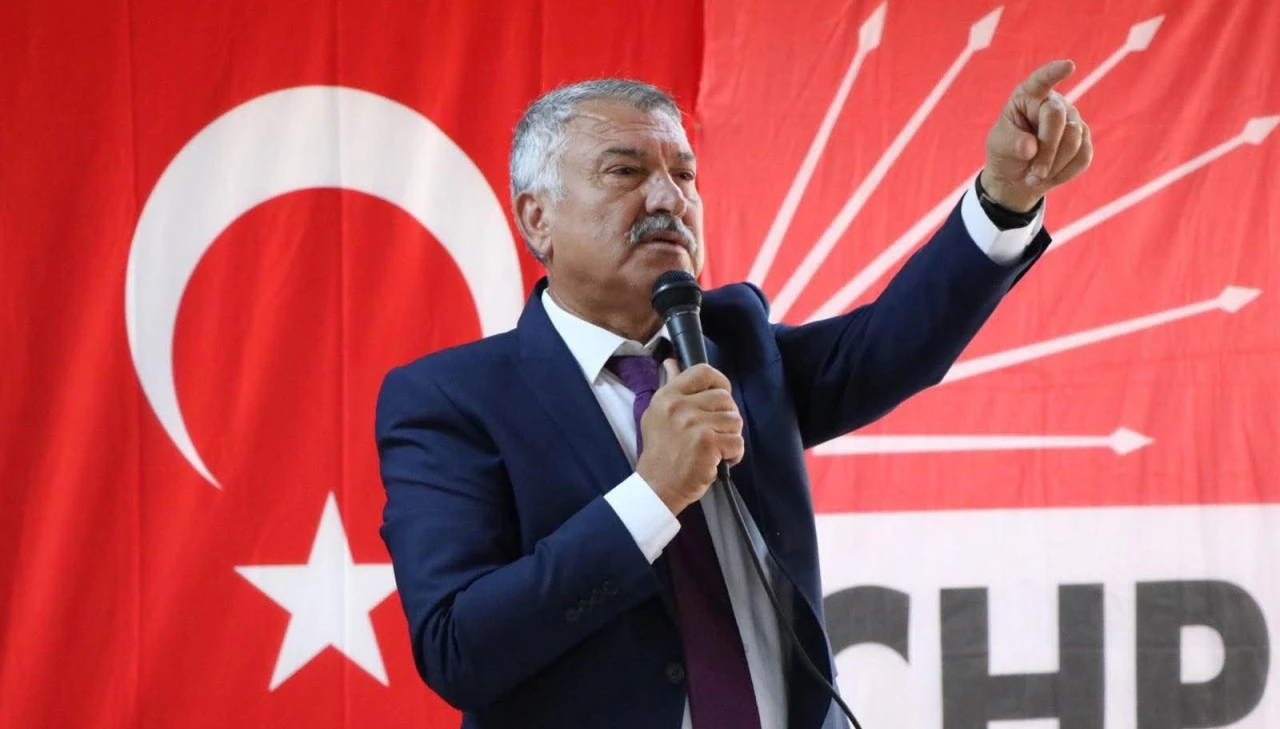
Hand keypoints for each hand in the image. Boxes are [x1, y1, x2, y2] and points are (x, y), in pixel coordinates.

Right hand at [636, 361, 743, 515]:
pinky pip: (737, 442)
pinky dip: (734, 455)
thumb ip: (670, 387)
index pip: (703, 372)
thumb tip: (672, 362)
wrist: (657, 486)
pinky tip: (719, 461)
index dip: (720, 382)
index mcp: (668, 396)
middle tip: (717, 433)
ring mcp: (694, 424)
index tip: (721, 396)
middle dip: (727, 417)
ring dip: (731, 437)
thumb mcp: (657, 414)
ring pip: (735, 420)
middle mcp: (679, 407)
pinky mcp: (708, 443)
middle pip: (725, 398)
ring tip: (716, 449)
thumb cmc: (661, 452)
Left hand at [982, 59, 1093, 211]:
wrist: (1019, 177)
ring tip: (1034, 176)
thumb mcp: (999, 147)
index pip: (1041, 80)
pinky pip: (1083, 157)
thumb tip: (1030, 147)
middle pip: (1057, 118)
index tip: (1068, 66)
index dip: (1054, 73)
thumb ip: (1010, 143)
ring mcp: (1073, 121)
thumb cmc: (1006, 152)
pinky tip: (1050, 176)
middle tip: (1031, 175)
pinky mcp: (1085, 140)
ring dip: (1052, 166)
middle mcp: (1055, 103)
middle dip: (1045, 150)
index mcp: (1028, 96)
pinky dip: (1064, 173)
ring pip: (1073, 140)